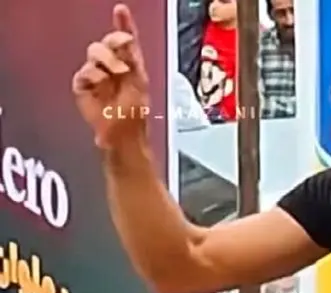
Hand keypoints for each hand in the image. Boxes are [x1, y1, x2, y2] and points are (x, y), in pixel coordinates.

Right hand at [72, 4, 148, 148]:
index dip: (123, 24)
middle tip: (122, 54)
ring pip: (94, 52)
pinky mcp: (83, 87)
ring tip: (115, 74)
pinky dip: (93, 76)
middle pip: (107, 42)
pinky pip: (84, 72)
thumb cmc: (134, 113)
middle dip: (114, 43)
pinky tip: (100, 85)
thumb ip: (131, 58)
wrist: (122, 134)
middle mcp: (113, 67)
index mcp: (130, 65)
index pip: (125, 41)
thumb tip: (127, 36)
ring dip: (105, 60)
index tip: (120, 10)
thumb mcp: (138, 82)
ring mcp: (97, 76)